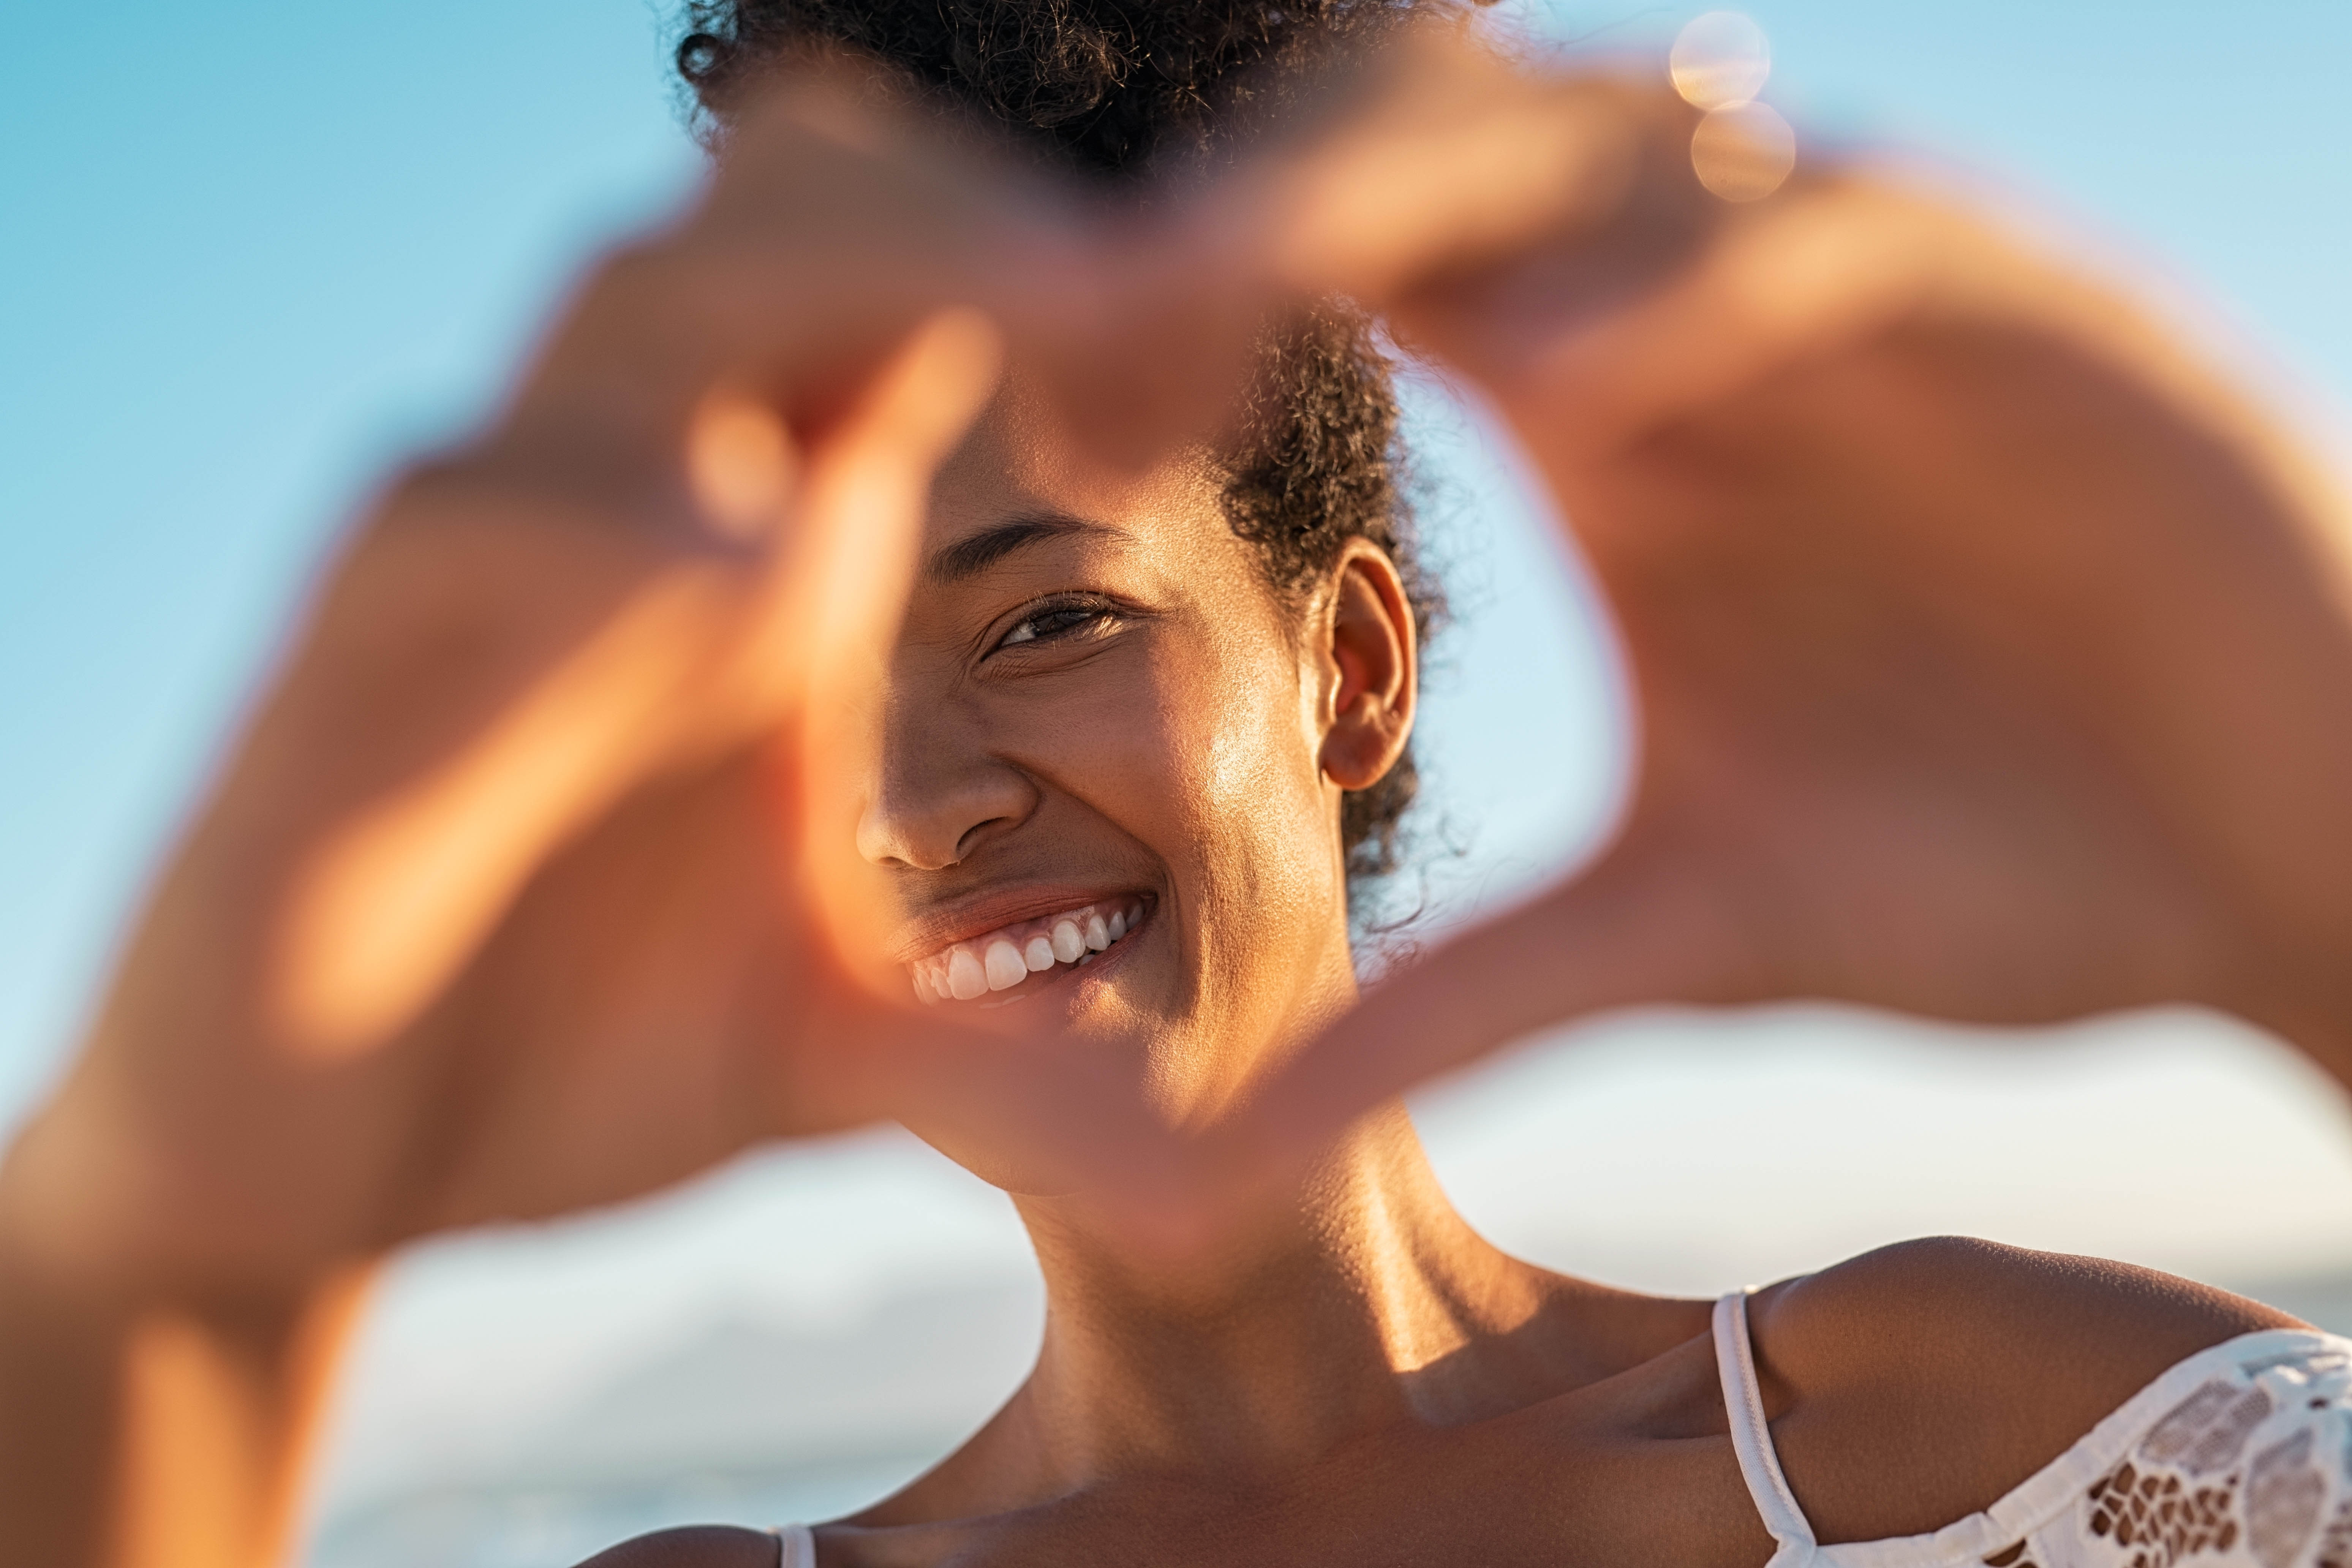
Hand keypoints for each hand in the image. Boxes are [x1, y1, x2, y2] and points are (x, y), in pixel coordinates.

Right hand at [0, 69, 1125, 1303]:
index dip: (1064, 279)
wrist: (326, 1175)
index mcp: (763, 555)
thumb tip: (1223, 1149)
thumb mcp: (833, 1054)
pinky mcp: (327, 668)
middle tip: (1153, 299)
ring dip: (829, 290)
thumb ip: (1004, 1063)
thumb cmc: (567, 1064)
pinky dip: (616, 530)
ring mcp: (481, 567)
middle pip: (784, 213)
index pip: (908, 292)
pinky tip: (770, 576)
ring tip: (1044, 332)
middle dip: (968, 220)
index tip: (1217, 364)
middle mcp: (629, 511)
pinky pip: (456, 518)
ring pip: (635, 304)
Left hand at [1169, 27, 2351, 1172]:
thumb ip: (1459, 1003)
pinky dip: (1692, 294)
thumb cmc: (1989, 864)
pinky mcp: (2018, 307)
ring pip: (1607, 140)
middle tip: (1092, 333)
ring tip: (1242, 284)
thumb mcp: (1677, 937)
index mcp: (1601, 404)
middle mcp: (1700, 309)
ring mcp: (1853, 287)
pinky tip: (1561, 388)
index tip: (1055, 413)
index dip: (1189, 308)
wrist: (2275, 853)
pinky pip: (1824, 244)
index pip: (1352, 267)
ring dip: (1421, 194)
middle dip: (1261, 215)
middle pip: (1435, 155)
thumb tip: (1223, 1154)